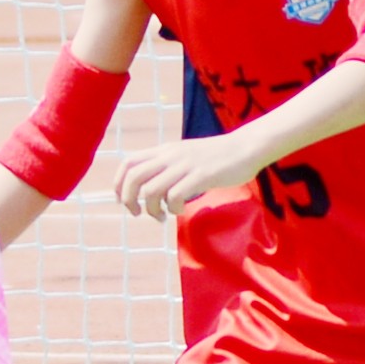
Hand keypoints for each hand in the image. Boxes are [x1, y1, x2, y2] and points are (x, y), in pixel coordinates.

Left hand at [108, 136, 257, 223]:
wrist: (245, 148)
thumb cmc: (217, 157)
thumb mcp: (185, 156)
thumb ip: (168, 168)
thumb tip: (150, 191)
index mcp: (164, 150)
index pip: (128, 162)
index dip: (119, 183)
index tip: (123, 201)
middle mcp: (170, 155)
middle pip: (134, 177)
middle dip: (128, 199)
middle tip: (137, 213)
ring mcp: (185, 165)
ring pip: (151, 190)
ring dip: (152, 209)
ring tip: (162, 216)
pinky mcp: (201, 176)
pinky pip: (175, 196)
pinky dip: (173, 209)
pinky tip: (180, 211)